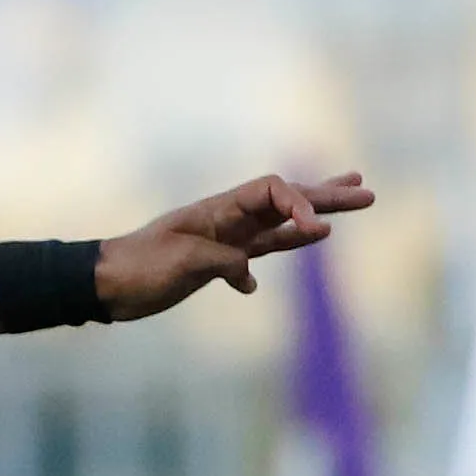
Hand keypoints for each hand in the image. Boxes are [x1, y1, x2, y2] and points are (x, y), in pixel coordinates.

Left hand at [92, 171, 378, 319]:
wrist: (108, 284)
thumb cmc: (138, 267)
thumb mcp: (180, 262)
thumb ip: (220, 262)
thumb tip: (247, 275)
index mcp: (218, 209)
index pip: (272, 191)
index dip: (299, 203)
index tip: (316, 230)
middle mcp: (228, 218)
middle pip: (286, 200)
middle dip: (326, 196)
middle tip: (367, 191)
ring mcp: (227, 239)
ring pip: (281, 223)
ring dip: (315, 215)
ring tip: (350, 202)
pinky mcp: (221, 262)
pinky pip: (263, 251)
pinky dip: (284, 248)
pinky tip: (306, 243)